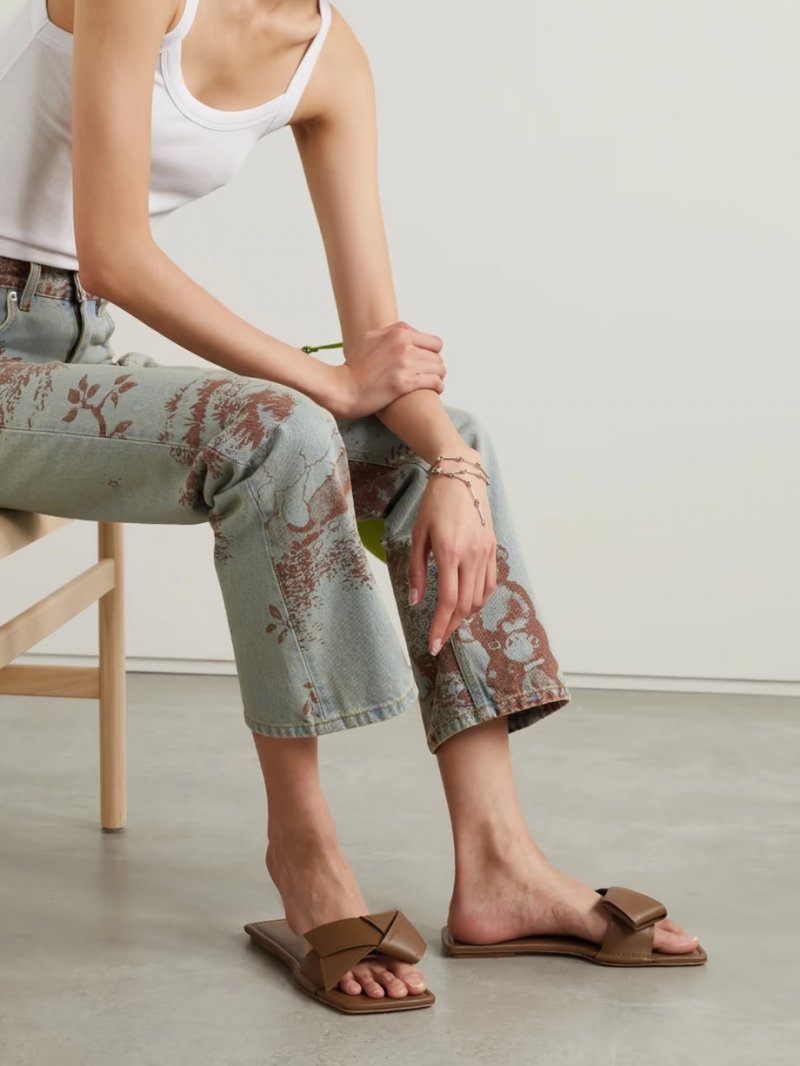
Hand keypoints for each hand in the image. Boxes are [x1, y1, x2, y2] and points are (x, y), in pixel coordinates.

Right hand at [324, 321, 446, 419]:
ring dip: (438, 377)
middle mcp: (403, 344)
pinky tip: (435, 390)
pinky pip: (434, 382)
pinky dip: (438, 386)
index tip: (427, 362)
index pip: (433, 341)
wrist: (342, 388)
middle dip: (435, 367)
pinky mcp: (404, 382)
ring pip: (439, 368)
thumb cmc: (354, 368)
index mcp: (397, 332)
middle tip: (430, 375)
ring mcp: (404, 363)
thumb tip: (405, 333)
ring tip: (433, 383)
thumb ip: (390, 334)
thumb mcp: (369, 339)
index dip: (432, 354)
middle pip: (437, 356)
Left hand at [407, 448, 496, 655]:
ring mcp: (486, 553)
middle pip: (465, 605)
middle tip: (440, 639)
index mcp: (449, 552)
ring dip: (466, 615)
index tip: (433, 644)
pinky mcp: (494, 549)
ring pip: (480, 597)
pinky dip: (480, 599)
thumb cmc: (435, 503)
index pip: (447, 601)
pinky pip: (490, 583)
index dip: (440, 627)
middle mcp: (472, 555)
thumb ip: (416, 570)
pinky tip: (468, 604)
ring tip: (451, 622)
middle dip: (452, 626)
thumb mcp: (418, 534)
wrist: (462, 476)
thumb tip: (415, 601)